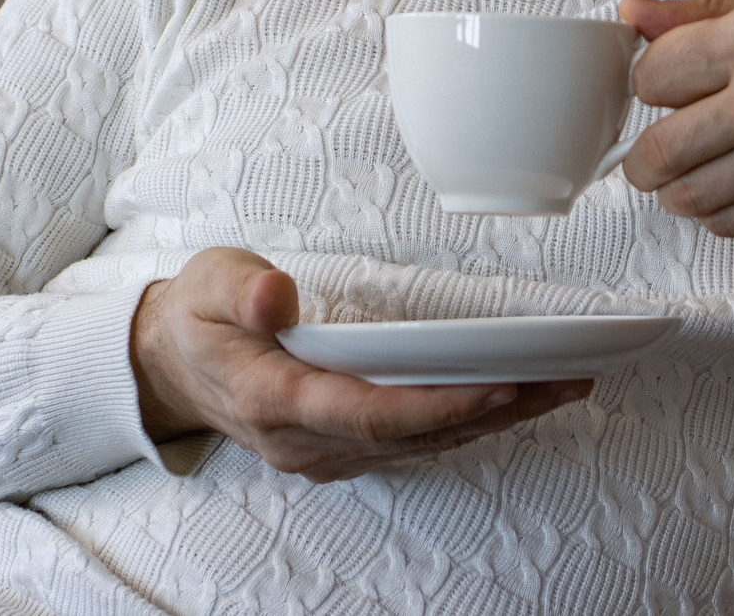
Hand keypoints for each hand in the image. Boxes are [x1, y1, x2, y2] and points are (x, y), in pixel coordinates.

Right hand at [129, 249, 589, 481]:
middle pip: (411, 436)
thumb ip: (242, 289)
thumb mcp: (208, 280)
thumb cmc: (198, 314)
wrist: (170, 363)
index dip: (438, 406)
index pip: (368, 412)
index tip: (500, 387)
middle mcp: (303, 441)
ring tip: (560, 388)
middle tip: (563, 382)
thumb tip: (276, 298)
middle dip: (492, 412)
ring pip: (420, 446)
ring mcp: (322, 453)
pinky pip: (412, 443)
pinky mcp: (339, 448)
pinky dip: (465, 423)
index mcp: (273, 398)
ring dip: (492, 421)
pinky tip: (512, 401)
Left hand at [619, 0, 733, 236]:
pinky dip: (718, 210)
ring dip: (679, 187)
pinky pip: (733, 223)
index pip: (654, 75)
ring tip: (695, 167)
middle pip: (659, 149)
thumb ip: (705, 11)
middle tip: (661, 141)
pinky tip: (733, 185)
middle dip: (647, 151)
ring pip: (690, 197)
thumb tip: (633, 14)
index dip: (650, 82)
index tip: (666, 85)